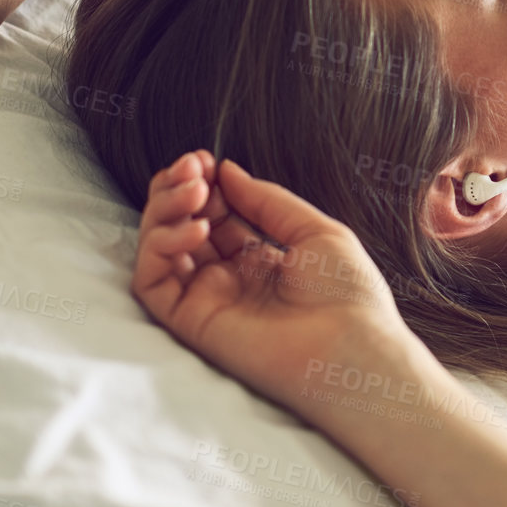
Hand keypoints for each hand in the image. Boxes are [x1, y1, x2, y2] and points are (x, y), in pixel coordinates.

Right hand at [133, 151, 424, 410]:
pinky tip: (197, 228)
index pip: (212, 215)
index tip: (208, 160)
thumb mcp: (315, 230)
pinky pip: (152, 281)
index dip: (204, 184)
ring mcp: (207, 300)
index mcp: (258, 260)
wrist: (354, 346)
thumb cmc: (349, 295)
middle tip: (193, 167)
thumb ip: (266, 201)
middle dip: (177, 189)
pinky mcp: (191, 322)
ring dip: (164, 210)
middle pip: (178, 227)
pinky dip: (161, 246)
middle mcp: (227, 280)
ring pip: (158, 249)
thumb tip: (227, 171)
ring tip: (195, 190)